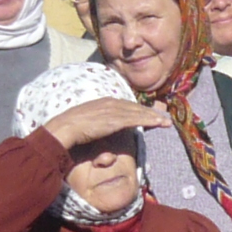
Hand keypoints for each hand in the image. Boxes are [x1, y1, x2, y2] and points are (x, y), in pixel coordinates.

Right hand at [42, 96, 166, 151]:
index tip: (150, 115)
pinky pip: (136, 119)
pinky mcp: (115, 120)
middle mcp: (111, 103)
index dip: (140, 110)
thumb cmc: (71, 128)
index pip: (127, 105)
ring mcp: (114, 110)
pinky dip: (149, 120)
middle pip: (136, 107)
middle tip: (165, 118)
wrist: (64, 128)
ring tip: (166, 122)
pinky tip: (158, 123)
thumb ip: (97, 123)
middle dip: (151, 112)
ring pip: (139, 113)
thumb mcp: (87, 121)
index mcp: (104, 102)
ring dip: (154, 117)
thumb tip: (99, 129)